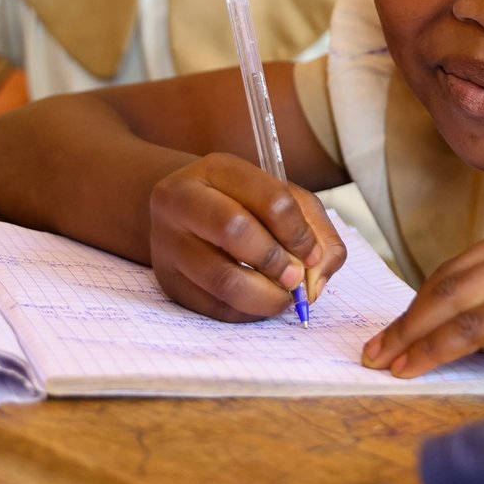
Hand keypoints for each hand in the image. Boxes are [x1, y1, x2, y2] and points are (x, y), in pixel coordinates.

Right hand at [149, 151, 347, 321]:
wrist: (181, 214)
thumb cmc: (239, 203)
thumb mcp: (279, 197)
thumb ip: (313, 229)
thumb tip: (316, 277)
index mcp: (218, 170)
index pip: (270, 199)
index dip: (299, 233)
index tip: (311, 254)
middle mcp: (183, 200)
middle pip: (235, 230)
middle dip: (276, 261)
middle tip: (295, 279)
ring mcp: (169, 242)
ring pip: (222, 278)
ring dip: (265, 297)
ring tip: (282, 297)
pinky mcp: (167, 281)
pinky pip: (213, 307)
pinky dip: (246, 313)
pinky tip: (258, 303)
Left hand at [360, 211, 483, 428]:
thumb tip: (437, 325)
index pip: (465, 263)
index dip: (422, 299)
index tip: (394, 329)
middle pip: (452, 276)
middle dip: (409, 317)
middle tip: (376, 348)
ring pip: (454, 299)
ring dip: (412, 335)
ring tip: (385, 361)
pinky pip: (470, 328)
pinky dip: (434, 350)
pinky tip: (413, 367)